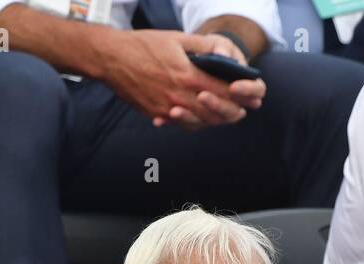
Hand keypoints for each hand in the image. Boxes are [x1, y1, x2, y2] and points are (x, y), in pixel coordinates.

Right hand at [97, 29, 264, 129]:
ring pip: (199, 122)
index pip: (221, 92)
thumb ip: (203, 47)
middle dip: (231, 112)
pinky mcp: (156, 115)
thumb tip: (223, 53)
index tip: (252, 98)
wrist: (111, 59)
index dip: (240, 97)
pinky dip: (194, 122)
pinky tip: (201, 118)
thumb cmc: (143, 45)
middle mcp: (178, 96)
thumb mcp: (177, 39)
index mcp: (186, 75)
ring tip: (224, 115)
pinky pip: (181, 124)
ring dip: (214, 120)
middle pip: (213, 112)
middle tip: (242, 111)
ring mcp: (166, 109)